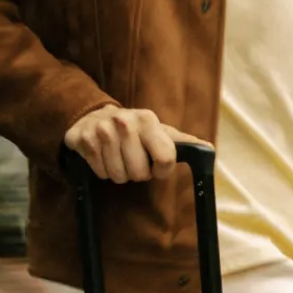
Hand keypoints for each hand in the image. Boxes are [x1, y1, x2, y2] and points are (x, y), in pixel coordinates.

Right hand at [63, 105, 210, 182]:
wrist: (94, 115)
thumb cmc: (134, 131)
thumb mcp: (159, 131)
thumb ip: (183, 142)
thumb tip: (208, 149)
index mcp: (147, 120)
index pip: (165, 160)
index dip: (161, 170)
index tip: (156, 164)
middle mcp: (124, 122)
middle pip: (139, 174)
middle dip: (137, 172)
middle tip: (133, 158)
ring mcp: (102, 130)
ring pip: (119, 176)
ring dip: (120, 172)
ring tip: (118, 156)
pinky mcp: (84, 140)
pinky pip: (101, 173)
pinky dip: (103, 170)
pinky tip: (104, 156)